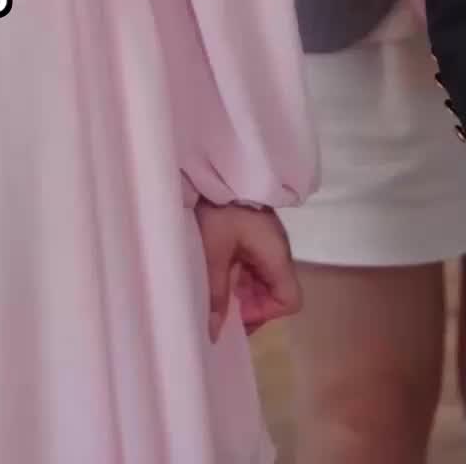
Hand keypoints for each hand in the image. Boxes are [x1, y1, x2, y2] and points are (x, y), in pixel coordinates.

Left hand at [195, 201, 300, 343]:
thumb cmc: (219, 210)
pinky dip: (239, 275)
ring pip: (263, 280)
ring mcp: (267, 242)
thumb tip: (214, 333)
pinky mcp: (255, 235)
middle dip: (251, 305)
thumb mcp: (214, 253)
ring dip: (243, 290)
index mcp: (276, 256)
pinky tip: (219, 271)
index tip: (238, 310)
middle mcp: (278, 252)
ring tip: (217, 290)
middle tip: (222, 307)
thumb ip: (216, 293)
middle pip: (276, 293)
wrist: (215, 170)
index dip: (266, 313)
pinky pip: (254, 265)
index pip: (290, 300)